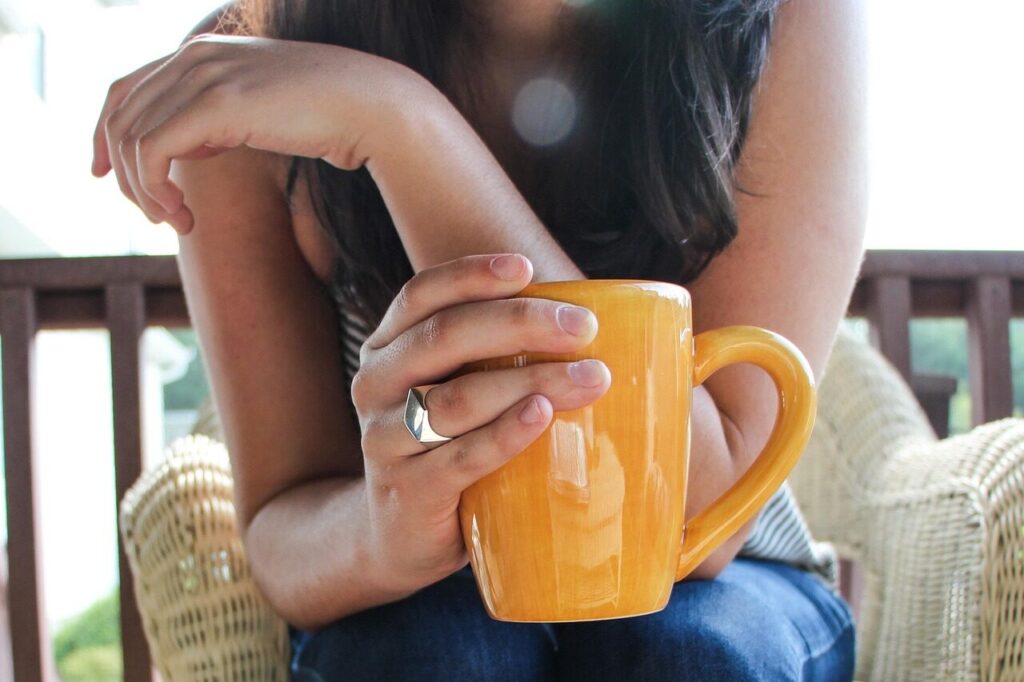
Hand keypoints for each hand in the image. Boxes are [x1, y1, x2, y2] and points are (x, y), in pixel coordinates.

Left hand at [91, 33, 428, 233]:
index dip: (104, 134)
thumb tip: (193, 148)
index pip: (125, 89)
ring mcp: (202, 75)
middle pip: (120, 118)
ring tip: (176, 223)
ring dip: (142, 192)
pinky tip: (184, 217)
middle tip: (159, 218)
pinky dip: (155, 192)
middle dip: (125, 177)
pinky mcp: (214, 104)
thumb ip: (222, 118)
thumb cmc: (330, 117)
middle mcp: (193, 56)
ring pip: (130, 139)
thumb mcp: (262, 112)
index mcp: (202, 52)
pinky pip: (152, 152)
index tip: (104, 175)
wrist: (373, 107)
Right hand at [353, 253, 611, 591]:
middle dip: (519, 323)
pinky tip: (543, 416)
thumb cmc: (447, 446)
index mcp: (387, 348)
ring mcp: (386, 440)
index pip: (421, 295)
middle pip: (444, 337)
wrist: (398, 537)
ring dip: (530, 381)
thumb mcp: (452, 390)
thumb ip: (494, 354)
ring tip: (592, 378)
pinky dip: (505, 434)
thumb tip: (595, 323)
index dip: (471, 274)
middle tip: (583, 327)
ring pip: (458, 398)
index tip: (526, 268)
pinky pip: (460, 456)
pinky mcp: (410, 491)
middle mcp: (378, 386)